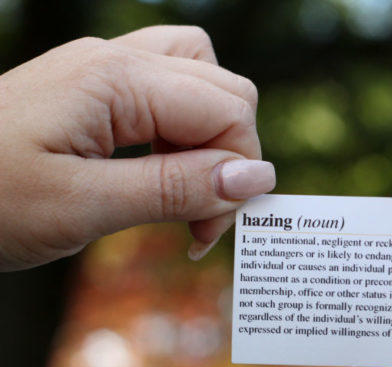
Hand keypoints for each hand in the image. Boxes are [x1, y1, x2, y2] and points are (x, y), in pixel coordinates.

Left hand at [0, 25, 274, 270]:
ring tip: (186, 190)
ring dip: (211, 138)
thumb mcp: (84, 206)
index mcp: (117, 78)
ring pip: (202, 79)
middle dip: (230, 157)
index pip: (228, 109)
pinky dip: (183, 133)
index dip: (237, 173)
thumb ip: (175, 187)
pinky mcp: (96, 88)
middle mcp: (118, 59)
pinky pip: (169, 91)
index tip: (206, 233)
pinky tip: (161, 171)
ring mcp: (105, 68)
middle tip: (199, 221)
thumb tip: (257, 178)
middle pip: (225, 89)